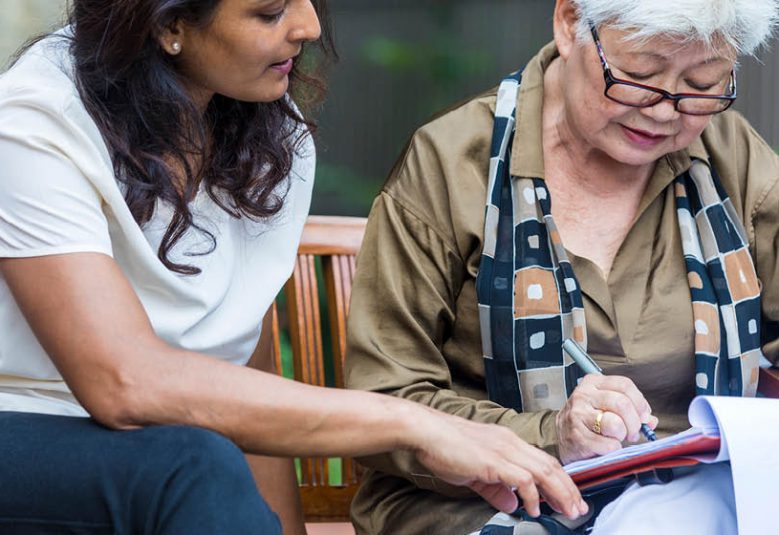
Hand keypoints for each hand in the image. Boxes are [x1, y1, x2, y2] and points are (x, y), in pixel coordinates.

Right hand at [412, 410, 587, 519]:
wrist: (427, 432)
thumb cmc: (445, 446)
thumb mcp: (476, 471)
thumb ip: (496, 489)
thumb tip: (512, 504)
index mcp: (508, 441)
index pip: (543, 461)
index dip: (560, 480)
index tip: (569, 497)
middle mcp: (511, 442)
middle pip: (550, 466)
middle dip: (568, 489)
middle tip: (578, 508)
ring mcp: (504, 450)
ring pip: (543, 472)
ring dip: (559, 493)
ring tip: (567, 511)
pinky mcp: (494, 460)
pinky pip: (523, 479)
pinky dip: (533, 495)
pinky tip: (535, 508)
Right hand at [556, 374, 658, 464]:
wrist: (563, 438)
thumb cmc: (588, 421)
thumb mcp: (606, 406)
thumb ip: (631, 410)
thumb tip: (650, 420)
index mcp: (593, 383)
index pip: (624, 385)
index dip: (640, 403)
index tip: (643, 416)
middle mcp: (583, 395)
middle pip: (622, 403)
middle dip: (634, 423)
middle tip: (633, 432)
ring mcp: (577, 415)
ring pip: (615, 424)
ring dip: (622, 435)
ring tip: (617, 438)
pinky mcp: (576, 436)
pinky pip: (608, 445)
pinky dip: (613, 448)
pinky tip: (606, 446)